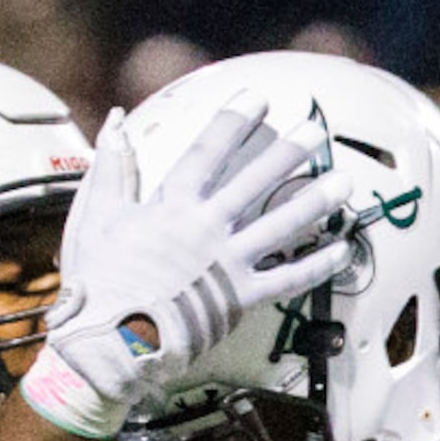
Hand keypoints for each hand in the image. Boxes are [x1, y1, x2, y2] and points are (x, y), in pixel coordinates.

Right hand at [21, 95, 352, 440]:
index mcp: (172, 205)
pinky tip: (342, 249)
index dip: (234, 122)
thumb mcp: (95, 216)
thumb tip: (115, 120)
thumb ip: (112, 167)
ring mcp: (229, 264)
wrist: (110, 341)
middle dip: (287, 152)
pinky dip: (318, 266)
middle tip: (314, 130)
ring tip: (344, 182)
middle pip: (255, 181)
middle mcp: (208, 228)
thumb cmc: (98, 281)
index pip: (209, 151)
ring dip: (315, 201)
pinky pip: (288, 280)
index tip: (258, 99)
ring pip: (281, 225)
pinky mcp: (242, 299)